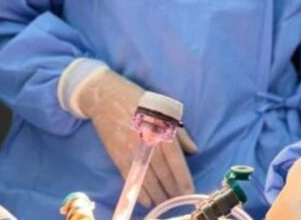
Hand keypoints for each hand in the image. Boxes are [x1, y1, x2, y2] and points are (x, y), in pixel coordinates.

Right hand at [76, 70, 196, 207]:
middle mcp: (148, 142)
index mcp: (162, 130)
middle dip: (172, 189)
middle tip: (179, 200)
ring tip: (165, 203)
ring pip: (148, 178)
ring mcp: (131, 150)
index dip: (183, 178)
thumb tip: (193, 150)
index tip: (188, 191)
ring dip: (158, 194)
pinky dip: (140, 190)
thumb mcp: (164, 110)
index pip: (176, 161)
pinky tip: (147, 200)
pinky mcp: (118, 155)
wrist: (107, 96)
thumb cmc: (139, 101)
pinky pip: (131, 177)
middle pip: (163, 173)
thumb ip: (179, 132)